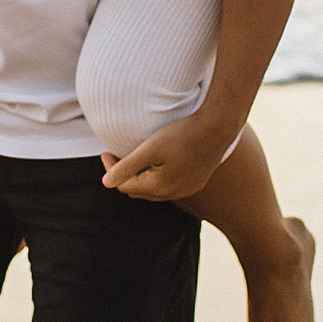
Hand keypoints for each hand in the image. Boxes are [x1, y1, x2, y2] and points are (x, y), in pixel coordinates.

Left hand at [101, 111, 239, 202]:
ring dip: (143, 177)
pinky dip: (160, 178)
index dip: (111, 169)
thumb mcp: (149, 148)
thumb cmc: (181, 134)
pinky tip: (160, 163)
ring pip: (155, 190)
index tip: (106, 151)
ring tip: (137, 158)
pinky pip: (171, 186)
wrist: (217, 127)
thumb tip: (105, 183)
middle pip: (139, 190)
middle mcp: (173, 194)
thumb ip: (126, 167)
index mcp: (159, 187)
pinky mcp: (197, 182)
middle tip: (118, 155)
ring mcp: (187, 189)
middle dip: (125, 175)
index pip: (124, 185)